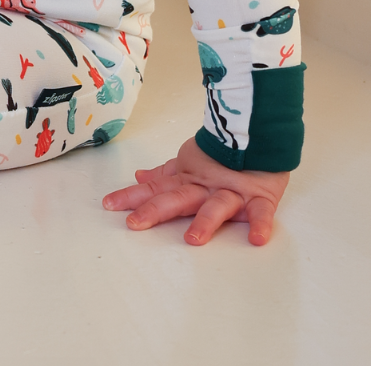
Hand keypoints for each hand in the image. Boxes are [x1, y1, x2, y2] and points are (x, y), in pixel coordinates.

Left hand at [101, 136, 288, 245]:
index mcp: (188, 180)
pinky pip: (262, 212)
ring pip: (217, 206)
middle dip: (155, 210)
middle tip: (134, 223)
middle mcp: (205, 188)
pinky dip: (260, 223)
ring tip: (193, 239)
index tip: (108, 205)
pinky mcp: (260, 197)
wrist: (258, 133)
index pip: (155, 190)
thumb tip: (138, 177)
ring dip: (205, 221)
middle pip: (177, 198)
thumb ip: (165, 174)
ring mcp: (232, 192)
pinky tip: (256, 238)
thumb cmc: (223, 152)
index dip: (132, 196)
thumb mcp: (189, 162)